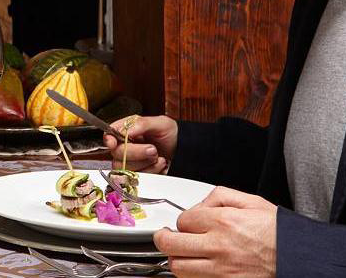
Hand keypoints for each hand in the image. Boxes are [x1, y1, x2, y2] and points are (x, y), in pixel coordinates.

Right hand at [103, 115, 177, 173]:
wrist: (184, 151)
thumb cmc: (171, 134)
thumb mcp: (160, 123)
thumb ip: (142, 123)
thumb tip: (126, 131)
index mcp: (126, 130)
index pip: (109, 135)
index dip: (109, 140)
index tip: (113, 143)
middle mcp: (125, 146)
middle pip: (116, 154)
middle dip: (136, 152)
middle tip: (152, 149)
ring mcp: (131, 162)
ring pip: (125, 168)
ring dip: (145, 163)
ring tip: (158, 156)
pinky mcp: (139, 174)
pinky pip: (137, 178)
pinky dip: (151, 171)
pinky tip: (160, 164)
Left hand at [154, 186, 275, 276]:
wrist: (301, 258)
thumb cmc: (279, 233)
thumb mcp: (251, 201)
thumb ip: (219, 196)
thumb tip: (199, 204)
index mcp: (222, 222)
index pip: (182, 221)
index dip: (183, 221)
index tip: (188, 225)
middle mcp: (218, 247)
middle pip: (170, 245)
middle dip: (165, 239)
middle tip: (168, 237)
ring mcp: (222, 271)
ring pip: (179, 268)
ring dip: (178, 260)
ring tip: (184, 255)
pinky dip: (194, 276)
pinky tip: (200, 268)